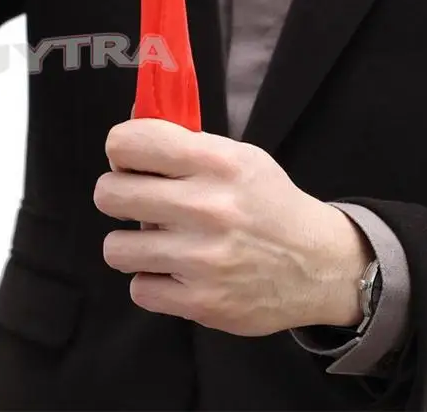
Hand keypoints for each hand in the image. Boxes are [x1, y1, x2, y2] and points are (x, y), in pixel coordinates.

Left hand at [94, 119, 373, 335]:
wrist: (318, 264)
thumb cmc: (269, 203)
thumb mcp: (238, 156)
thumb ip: (183, 141)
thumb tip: (129, 124)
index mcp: (217, 162)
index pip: (129, 142)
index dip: (121, 149)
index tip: (130, 160)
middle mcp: (208, 207)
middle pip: (108, 194)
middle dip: (118, 195)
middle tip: (138, 200)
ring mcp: (203, 258)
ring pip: (116, 247)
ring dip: (133, 244)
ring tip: (159, 241)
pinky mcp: (202, 302)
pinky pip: (139, 289)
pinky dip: (154, 281)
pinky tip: (177, 271)